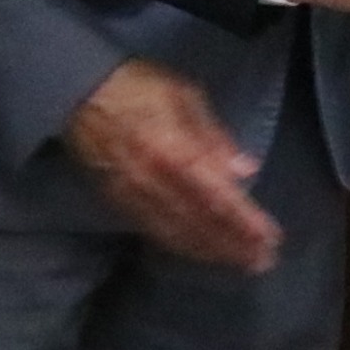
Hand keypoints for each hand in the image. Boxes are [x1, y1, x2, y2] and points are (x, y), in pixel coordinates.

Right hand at [68, 59, 279, 270]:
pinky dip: (181, 245)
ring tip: (240, 262)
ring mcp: (133, 196)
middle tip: (263, 261)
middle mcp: (154, 181)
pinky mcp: (117, 202)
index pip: (217, 197)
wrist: (78, 93)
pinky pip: (154, 231)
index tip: (270, 238)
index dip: (244, 222)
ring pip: (177, 233)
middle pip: (200, 222)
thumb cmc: (138, 86)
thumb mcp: (184, 96)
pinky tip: (199, 251)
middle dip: (233, 245)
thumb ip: (215, 136)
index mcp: (174, 151)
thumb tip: (246, 170)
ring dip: (210, 251)